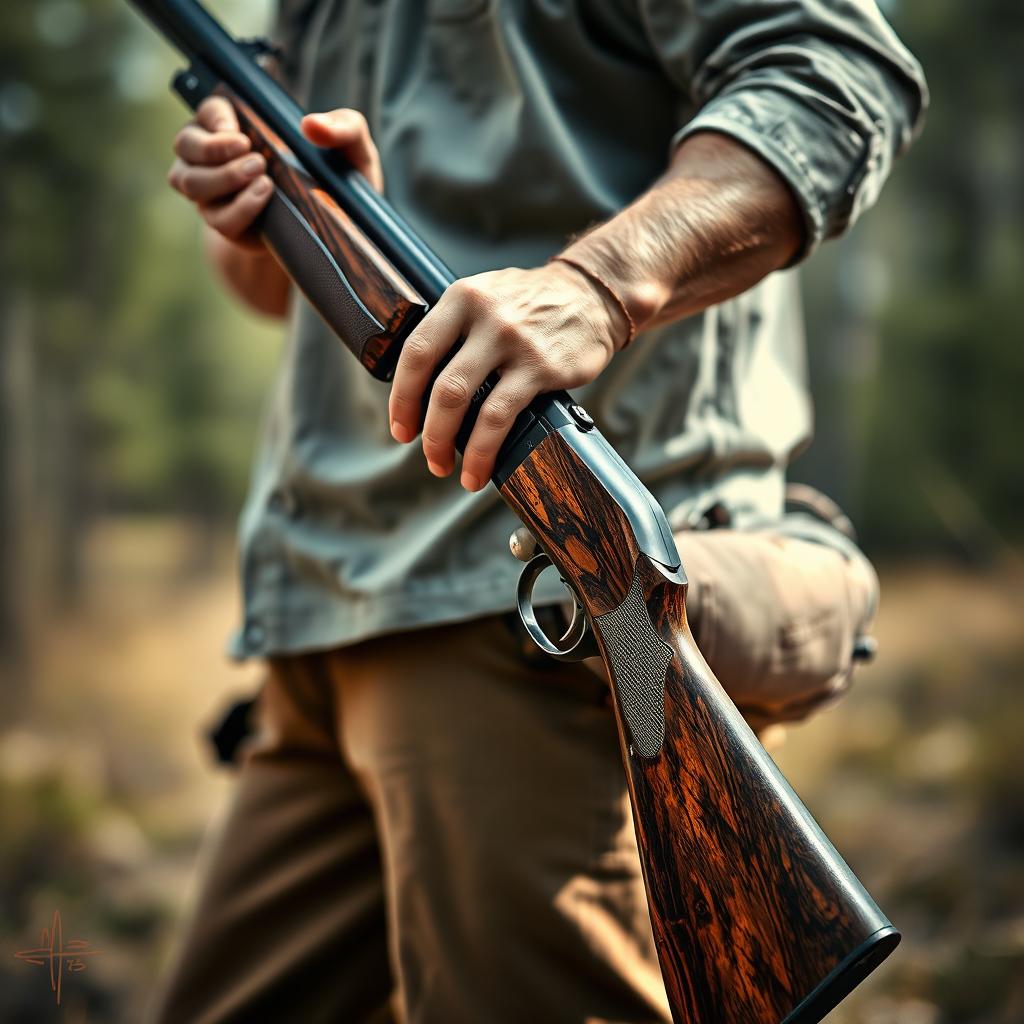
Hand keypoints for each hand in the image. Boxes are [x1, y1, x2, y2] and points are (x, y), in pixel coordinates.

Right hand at [168, 98, 382, 248]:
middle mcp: (216, 156)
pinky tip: (263, 199)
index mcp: (237, 125)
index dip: (216, 119)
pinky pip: (218, 219)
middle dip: (213, 150)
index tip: (244, 135)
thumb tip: (312, 125)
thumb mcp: (353, 150)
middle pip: (186, 144)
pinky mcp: (227, 224)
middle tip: (255, 157)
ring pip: (189, 181)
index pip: (207, 111)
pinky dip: (238, 209)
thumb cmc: (340, 178)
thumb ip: (343, 127)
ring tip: (262, 178)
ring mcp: (215, 192)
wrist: (339, 231)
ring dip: (221, 179)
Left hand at [388, 261, 628, 490]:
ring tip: (447, 467)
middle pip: (437, 383)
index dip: (402, 396)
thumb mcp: (487, 296)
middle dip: (426, 429)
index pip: (416, 351)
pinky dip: (483, 450)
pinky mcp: (540, 367)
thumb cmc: (533, 304)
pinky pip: (500, 416)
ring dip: (447, 443)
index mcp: (462, 298)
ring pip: (462, 401)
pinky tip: (480, 468)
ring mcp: (513, 342)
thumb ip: (455, 329)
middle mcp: (485, 317)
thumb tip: (422, 387)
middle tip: (427, 454)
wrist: (592, 295)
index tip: (401, 426)